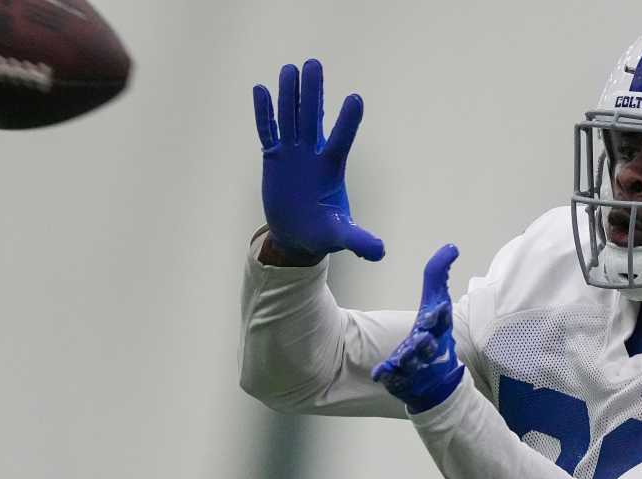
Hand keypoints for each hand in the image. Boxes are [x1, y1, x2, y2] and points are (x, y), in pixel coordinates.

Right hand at [253, 59, 383, 262]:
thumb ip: (359, 240)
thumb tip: (381, 252)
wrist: (298, 235)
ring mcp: (292, 153)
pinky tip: (260, 89)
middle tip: (314, 64)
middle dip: (313, 92)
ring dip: (289, 94)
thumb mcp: (341, 236)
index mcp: (332, 168)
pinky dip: (263, 113)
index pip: (341, 139)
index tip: (355, 99)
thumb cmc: (322, 232)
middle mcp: (313, 154)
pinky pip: (267, 131)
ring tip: (289, 69)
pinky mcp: (273, 158)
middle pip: (313, 117)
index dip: (347, 121)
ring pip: (290, 117)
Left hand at [372, 244, 463, 412]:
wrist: (435, 382)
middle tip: (422, 337)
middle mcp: (429, 350)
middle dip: (426, 343)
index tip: (441, 307)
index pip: (442, 322)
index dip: (440, 316)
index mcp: (438, 331)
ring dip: (409, 359)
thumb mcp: (435, 303)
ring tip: (403, 356)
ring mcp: (415, 367)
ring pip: (411, 364)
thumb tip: (451, 248)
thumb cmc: (434, 334)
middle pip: (429, 346)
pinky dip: (387, 375)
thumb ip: (437, 276)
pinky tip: (379, 372)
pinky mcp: (399, 379)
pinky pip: (392, 378)